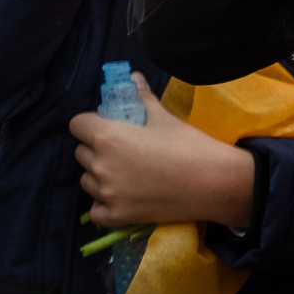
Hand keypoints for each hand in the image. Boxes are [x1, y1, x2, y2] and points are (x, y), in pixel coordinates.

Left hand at [67, 72, 255, 229]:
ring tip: (125, 174)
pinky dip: (104, 204)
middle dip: (96, 149)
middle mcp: (100, 165)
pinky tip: (122, 197)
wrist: (216, 183)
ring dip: (99, 176)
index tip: (107, 126)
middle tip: (122, 150)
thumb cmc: (189, 145)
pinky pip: (96, 211)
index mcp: (107, 136)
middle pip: (82, 153)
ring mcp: (108, 193)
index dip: (90, 124)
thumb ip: (140, 97)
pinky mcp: (118, 216)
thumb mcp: (162, 116)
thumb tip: (132, 77)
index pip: (77, 124)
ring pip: (87, 180)